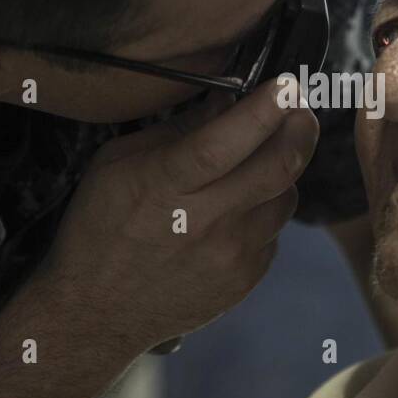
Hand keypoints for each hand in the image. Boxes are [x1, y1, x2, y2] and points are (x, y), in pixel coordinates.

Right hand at [37, 78, 318, 352]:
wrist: (96, 312)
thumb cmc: (101, 227)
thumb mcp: (118, 164)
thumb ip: (178, 130)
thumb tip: (228, 99)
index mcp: (164, 185)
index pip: (224, 141)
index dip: (264, 109)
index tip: (288, 84)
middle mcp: (204, 222)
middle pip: (278, 167)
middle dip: (300, 129)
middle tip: (300, 110)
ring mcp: (230, 256)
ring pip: (286, 198)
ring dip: (282, 172)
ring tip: (257, 165)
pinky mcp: (244, 280)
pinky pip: (275, 232)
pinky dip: (265, 213)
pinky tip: (237, 211)